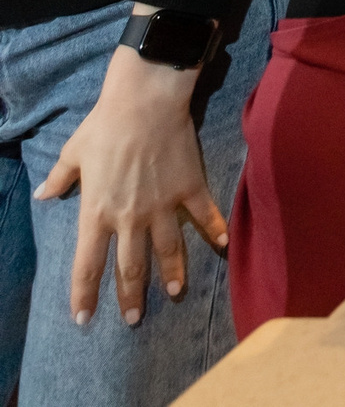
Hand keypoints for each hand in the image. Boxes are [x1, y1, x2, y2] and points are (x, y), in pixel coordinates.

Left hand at [35, 40, 219, 327]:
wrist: (145, 102)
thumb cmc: (104, 126)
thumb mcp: (73, 153)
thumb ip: (59, 178)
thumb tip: (43, 194)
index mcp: (96, 212)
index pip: (87, 265)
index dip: (85, 295)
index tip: (84, 319)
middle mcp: (130, 217)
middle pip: (130, 266)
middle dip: (130, 297)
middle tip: (134, 319)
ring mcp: (163, 204)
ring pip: (168, 250)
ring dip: (172, 274)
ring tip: (175, 293)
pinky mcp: (190, 187)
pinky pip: (205, 215)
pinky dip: (214, 231)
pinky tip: (223, 245)